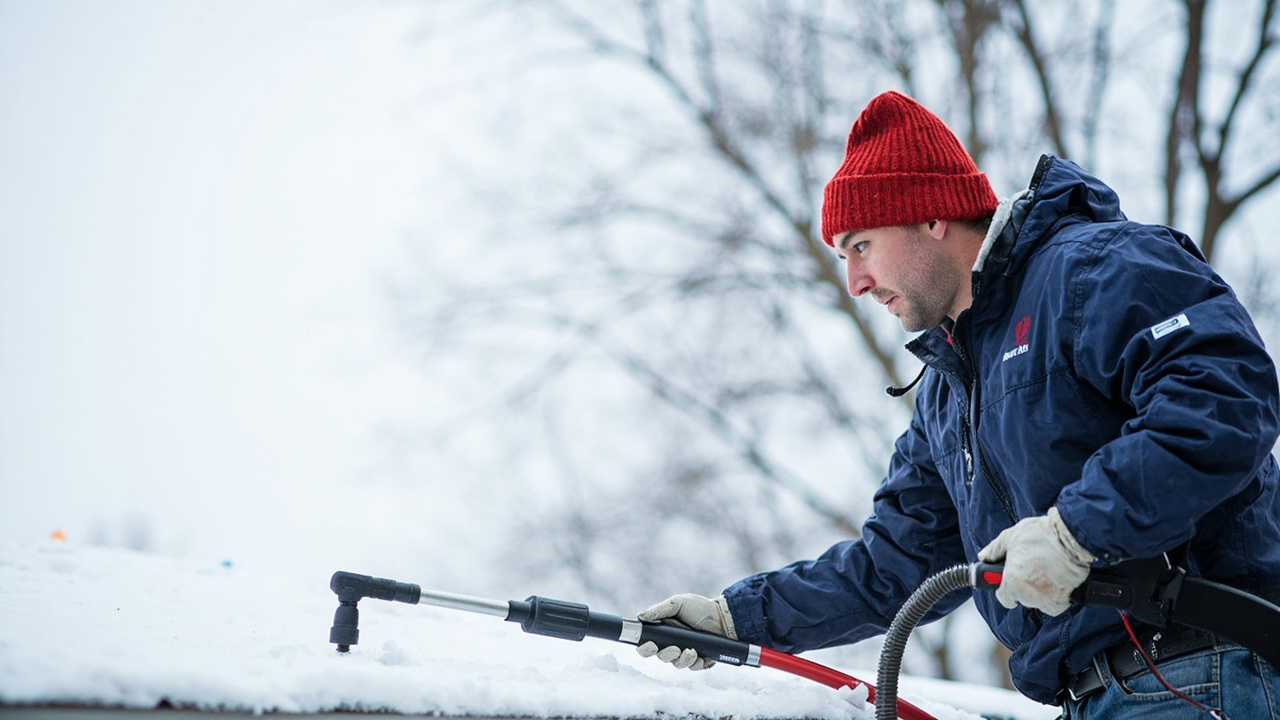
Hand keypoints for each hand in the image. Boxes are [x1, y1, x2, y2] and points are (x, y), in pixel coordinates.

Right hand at [634, 593, 735, 669]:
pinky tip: (699, 654)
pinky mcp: (700, 660)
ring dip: (682, 659)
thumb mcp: (678, 603)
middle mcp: (673, 644)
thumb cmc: (701, 608)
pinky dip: (695, 662)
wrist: (725, 617)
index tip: (650, 645)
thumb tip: (640, 616)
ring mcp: (686, 653)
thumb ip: (659, 610)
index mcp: (665, 631)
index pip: (648, 644)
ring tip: (691, 650)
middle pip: (661, 657)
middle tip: (674, 648)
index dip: (645, 648)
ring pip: (677, 664)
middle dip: (665, 654)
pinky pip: (693, 667)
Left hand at [978, 507, 1094, 615]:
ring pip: (1038, 601)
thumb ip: (995, 550)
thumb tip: (984, 557)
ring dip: (1040, 591)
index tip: (1010, 581)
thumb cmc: (1042, 535)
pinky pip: (1054, 605)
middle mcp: (1028, 595)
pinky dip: (1056, 596)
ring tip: (1046, 570)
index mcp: (1012, 581)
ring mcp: (1045, 600)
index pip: (1003, 598)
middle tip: (1032, 569)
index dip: (1006, 589)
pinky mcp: (1062, 602)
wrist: (1072, 538)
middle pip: (1022, 598)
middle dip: (1024, 587)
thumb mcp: (1011, 537)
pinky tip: (1057, 580)